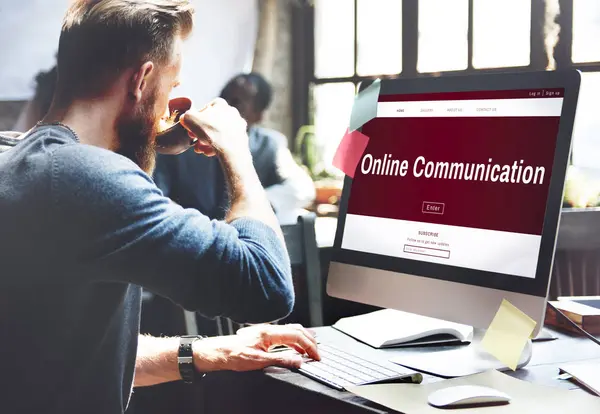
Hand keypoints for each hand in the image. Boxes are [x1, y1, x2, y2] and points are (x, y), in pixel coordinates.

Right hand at [179, 98, 248, 158]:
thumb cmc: (210, 131)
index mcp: (220, 104)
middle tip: (194, 141)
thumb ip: (186, 116)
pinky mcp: (242, 138)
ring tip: (201, 149)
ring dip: (208, 141)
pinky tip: (210, 153)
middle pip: (212, 123)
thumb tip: (185, 118)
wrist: (230, 148)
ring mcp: (238, 125)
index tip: (190, 128)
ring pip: (219, 133)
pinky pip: (226, 141)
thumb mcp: (190, 119)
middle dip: (201, 133)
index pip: (205, 109)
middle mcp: (232, 112)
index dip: (195, 119)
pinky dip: (218, 146)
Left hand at [192, 324, 319, 372]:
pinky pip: (284, 334)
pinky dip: (294, 340)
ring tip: (310, 350)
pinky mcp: (263, 335)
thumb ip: (281, 359)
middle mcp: (269, 329)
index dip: (309, 346)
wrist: (219, 352)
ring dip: (303, 339)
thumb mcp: (259, 361)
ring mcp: (266, 331)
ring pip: (291, 330)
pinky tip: (295, 348)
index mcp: (269, 332)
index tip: (316, 356)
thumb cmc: (234, 355)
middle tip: (317, 353)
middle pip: (297, 329)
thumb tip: (298, 361)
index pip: (297, 335)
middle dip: (310, 340)